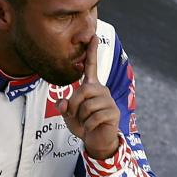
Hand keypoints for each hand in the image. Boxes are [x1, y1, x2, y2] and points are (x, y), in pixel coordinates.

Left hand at [57, 37, 119, 159]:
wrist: (97, 141)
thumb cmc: (83, 125)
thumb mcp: (68, 115)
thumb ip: (64, 107)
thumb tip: (63, 104)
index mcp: (91, 87)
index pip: (91, 66)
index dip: (92, 52)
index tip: (94, 36)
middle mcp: (102, 90)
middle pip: (83, 90)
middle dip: (74, 105)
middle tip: (74, 115)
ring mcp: (109, 101)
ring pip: (88, 106)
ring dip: (82, 118)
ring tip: (86, 122)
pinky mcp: (113, 113)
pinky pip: (95, 117)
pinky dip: (89, 125)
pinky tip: (93, 127)